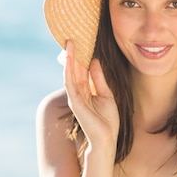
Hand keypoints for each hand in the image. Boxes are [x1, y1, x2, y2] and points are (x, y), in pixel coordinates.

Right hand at [64, 40, 119, 159]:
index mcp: (86, 91)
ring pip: (71, 73)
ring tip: (70, 44)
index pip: (81, 70)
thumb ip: (98, 78)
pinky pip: (70, 83)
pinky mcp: (75, 102)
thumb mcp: (106, 94)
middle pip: (74, 69)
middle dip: (73, 54)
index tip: (81, 42)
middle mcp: (78, 92)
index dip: (81, 56)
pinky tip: (70, 60)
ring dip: (70, 59)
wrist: (106, 139)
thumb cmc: (107, 120)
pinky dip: (69, 71)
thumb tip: (94, 61)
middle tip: (71, 38)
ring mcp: (75, 97)